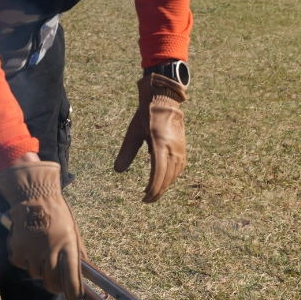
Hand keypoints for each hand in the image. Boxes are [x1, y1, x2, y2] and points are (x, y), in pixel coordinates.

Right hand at [0, 161, 86, 299]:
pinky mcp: (17, 251)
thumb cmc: (58, 215)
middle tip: (58, 281)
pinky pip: (22, 266)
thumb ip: (78, 255)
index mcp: (68, 248)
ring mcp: (32, 252)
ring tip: (43, 254)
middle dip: (57, 286)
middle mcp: (50, 252)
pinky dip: (26, 262)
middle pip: (52, 284)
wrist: (34, 196)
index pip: (71, 281)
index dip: (74, 294)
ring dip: (41, 271)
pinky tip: (30, 248)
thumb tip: (84, 276)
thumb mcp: (74, 233)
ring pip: (37, 276)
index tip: (75, 298)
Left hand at [114, 74, 186, 202]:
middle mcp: (173, 149)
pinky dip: (171, 177)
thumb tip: (118, 171)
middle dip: (157, 192)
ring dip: (164, 186)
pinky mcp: (182, 148)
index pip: (158, 175)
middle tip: (147, 200)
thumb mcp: (133, 131)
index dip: (152, 189)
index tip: (144, 198)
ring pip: (174, 175)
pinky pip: (179, 168)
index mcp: (161, 145)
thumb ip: (127, 151)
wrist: (165, 98)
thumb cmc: (147, 113)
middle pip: (167, 178)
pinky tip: (164, 181)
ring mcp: (180, 149)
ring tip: (154, 193)